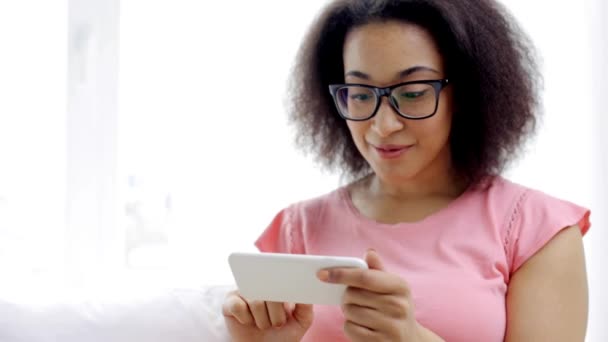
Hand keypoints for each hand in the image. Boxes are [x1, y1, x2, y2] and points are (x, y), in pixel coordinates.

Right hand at [222, 290, 313, 341]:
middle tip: (278, 324)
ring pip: (255, 301)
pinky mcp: (229, 301)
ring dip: (262, 321)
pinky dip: (245, 319)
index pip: (281, 275)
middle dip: (277, 314)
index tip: (291, 299)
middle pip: (270, 290)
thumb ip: (306, 305)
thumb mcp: (301, 320)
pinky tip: (248, 322)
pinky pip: (237, 306)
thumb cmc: (282, 333)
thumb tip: (305, 289)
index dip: (286, 285)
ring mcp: (243, 290)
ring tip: (263, 325)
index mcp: (277, 283)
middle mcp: (259, 283)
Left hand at [317, 249, 441, 341]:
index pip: (364, 277)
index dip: (341, 274)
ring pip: (349, 311)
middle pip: (352, 294)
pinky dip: (350, 327)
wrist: (409, 339)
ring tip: (362, 313)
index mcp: (400, 286)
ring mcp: (391, 327)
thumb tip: (370, 253)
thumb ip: (378, 270)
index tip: (322, 274)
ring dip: (349, 311)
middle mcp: (398, 306)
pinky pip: (350, 328)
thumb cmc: (395, 307)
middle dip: (347, 295)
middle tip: (355, 298)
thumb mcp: (392, 287)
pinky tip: (363, 326)